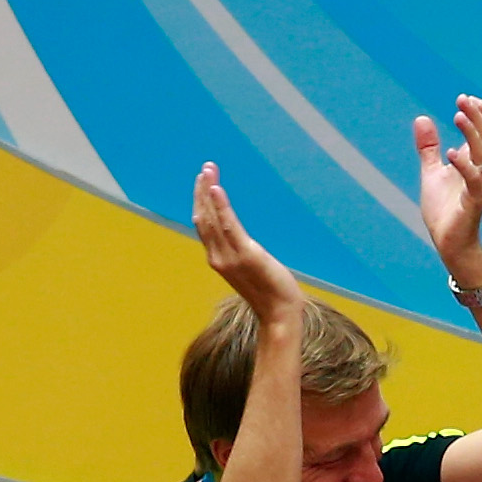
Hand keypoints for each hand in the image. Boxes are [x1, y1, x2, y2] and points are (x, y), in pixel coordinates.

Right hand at [191, 162, 300, 321]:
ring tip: (208, 171)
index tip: (203, 181)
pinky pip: (229, 226)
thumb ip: (239, 251)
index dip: (201, 201)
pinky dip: (221, 207)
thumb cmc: (269, 291)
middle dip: (201, 191)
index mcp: (217, 258)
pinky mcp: (246, 255)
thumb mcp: (249, 268)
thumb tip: (239, 236)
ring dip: (208, 192)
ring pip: (212, 218)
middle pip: (203, 217)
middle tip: (205, 168)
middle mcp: (218, 256)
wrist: (280, 313)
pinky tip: (217, 189)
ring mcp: (230, 256)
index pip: (203, 224)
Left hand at [414, 98, 481, 277]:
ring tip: (458, 116)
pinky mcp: (474, 203)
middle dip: (477, 116)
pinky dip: (464, 166)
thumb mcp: (432, 172)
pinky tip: (451, 153)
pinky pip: (474, 182)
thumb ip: (428, 147)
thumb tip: (421, 119)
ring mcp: (479, 186)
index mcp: (474, 161)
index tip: (465, 98)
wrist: (449, 242)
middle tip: (462, 99)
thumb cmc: (446, 209)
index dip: (481, 113)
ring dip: (472, 134)